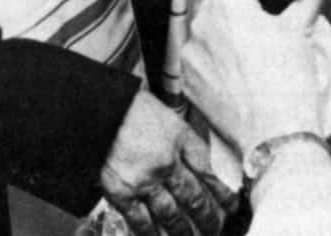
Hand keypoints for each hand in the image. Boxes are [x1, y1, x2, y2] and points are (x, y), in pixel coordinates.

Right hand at [101, 90, 237, 234]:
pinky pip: (142, 221)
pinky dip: (152, 233)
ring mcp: (145, 180)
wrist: (99, 110)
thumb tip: (200, 166)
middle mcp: (166, 162)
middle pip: (194, 198)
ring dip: (184, 231)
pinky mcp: (122, 193)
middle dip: (208, 218)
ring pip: (172, 215)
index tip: (232, 206)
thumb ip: (184, 142)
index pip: (207, 172)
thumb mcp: (167, 116)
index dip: (222, 193)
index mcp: (179, 139)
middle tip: (215, 230)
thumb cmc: (131, 108)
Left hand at [183, 0, 329, 156]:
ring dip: (230, 26)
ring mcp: (191, 52)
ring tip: (257, 43)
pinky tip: (241, 66)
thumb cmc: (290, 88)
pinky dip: (218, 53)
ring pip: (212, 24)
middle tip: (269, 6)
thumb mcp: (303, 29)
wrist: (276, 141)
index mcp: (229, 5)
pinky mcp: (187, 77)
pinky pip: (202, 52)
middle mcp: (202, 23)